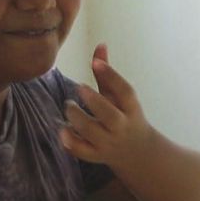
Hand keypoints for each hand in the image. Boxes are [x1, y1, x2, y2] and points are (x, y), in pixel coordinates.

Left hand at [60, 43, 153, 166]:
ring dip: (76, 117)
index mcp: (131, 108)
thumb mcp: (120, 96)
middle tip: (79, 88)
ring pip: (90, 131)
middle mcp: (121, 126)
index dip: (111, 75)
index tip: (95, 62)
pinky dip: (69, 141)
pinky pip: (81, 151)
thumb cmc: (124, 116)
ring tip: (70, 106)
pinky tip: (63, 129)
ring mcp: (109, 143)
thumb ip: (108, 73)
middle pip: (109, 114)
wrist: (137, 152)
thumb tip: (100, 44)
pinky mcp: (96, 156)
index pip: (125, 91)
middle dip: (93, 100)